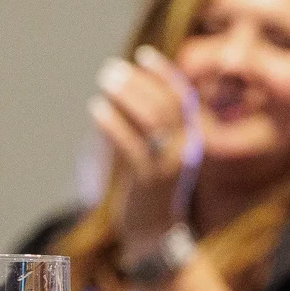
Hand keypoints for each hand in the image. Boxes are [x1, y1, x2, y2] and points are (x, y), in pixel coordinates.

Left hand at [89, 48, 201, 260]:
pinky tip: (97, 109)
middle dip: (139, 82)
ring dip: (127, 96)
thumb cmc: (150, 188)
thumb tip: (130, 89)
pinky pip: (132, 146)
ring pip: (152, 121)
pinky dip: (114, 123)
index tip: (143, 56)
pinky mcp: (150, 181)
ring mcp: (170, 165)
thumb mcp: (160, 153)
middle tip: (111, 70)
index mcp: (193, 140)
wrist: (155, 235)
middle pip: (166, 105)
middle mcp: (187, 149)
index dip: (164, 74)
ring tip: (104, 84)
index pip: (183, 98)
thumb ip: (153, 126)